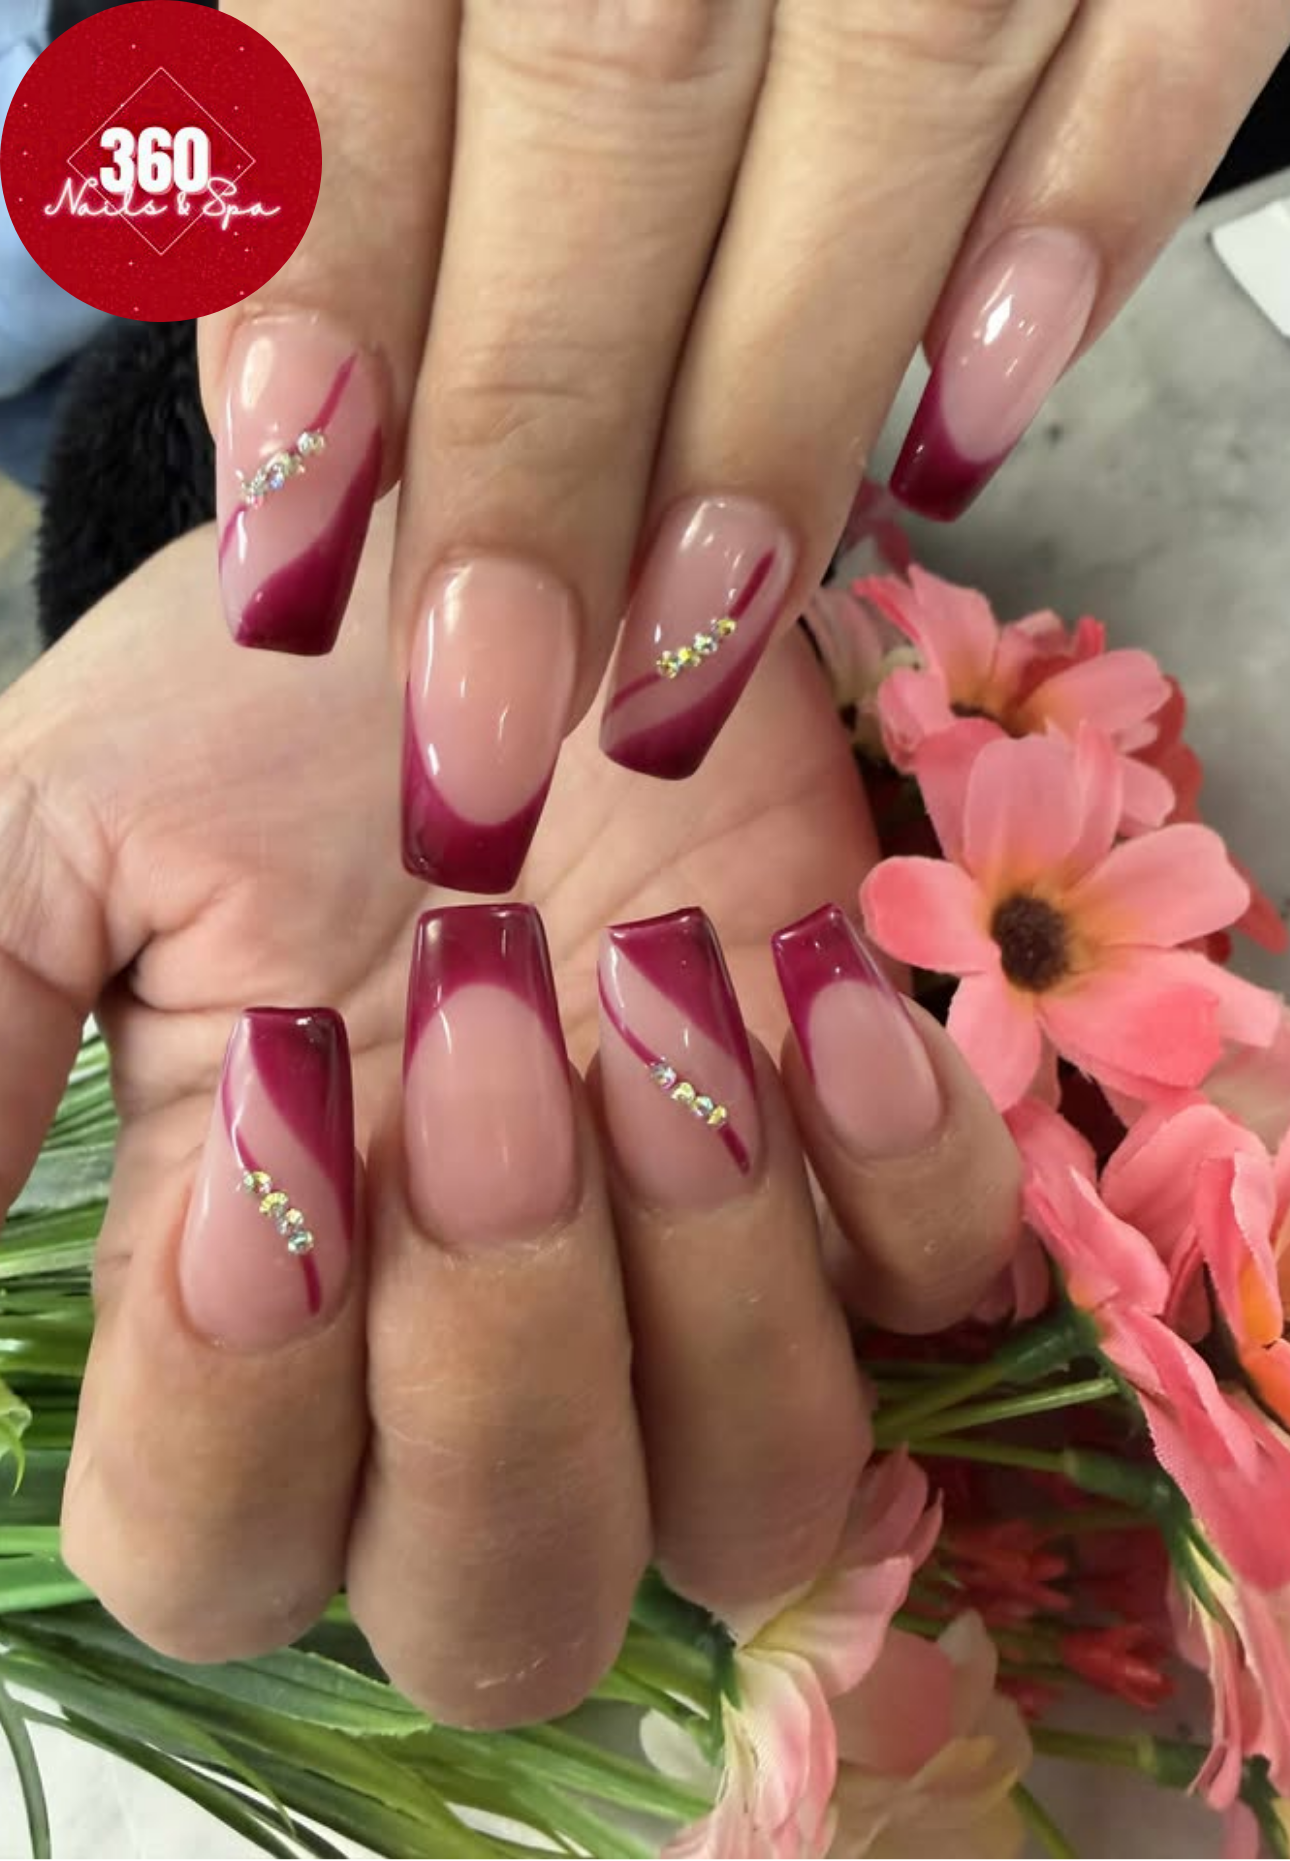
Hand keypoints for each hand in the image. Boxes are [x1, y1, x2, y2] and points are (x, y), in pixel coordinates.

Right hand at [0, 513, 1017, 1723]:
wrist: (481, 566)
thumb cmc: (268, 714)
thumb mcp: (74, 833)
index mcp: (264, 1309)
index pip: (221, 1554)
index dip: (230, 1412)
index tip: (270, 1098)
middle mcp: (488, 1355)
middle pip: (511, 1613)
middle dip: (495, 1364)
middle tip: (483, 1040)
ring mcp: (702, 1282)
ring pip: (753, 1502)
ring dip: (711, 1282)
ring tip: (652, 981)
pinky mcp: (871, 1168)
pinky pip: (943, 1287)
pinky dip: (902, 1171)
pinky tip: (812, 975)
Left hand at [201, 0, 1287, 895]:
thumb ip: (331, 74)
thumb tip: (300, 399)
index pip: (379, 13)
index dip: (336, 298)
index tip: (300, 566)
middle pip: (617, 86)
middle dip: (544, 439)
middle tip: (484, 718)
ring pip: (895, 79)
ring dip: (778, 410)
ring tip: (686, 659)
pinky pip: (1170, 22)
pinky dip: (1082, 227)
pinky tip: (970, 433)